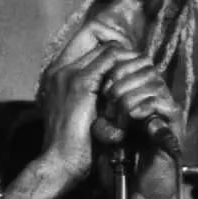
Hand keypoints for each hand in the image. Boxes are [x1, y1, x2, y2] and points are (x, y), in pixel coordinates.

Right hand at [35, 23, 152, 187]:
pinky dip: (125, 66)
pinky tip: (135, 80)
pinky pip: (109, 61)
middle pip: (95, 37)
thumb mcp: (81, 111)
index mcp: (56, 74)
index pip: (84, 38)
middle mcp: (59, 69)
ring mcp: (67, 74)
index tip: (124, 56)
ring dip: (126, 57)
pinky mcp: (79, 84)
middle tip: (138, 60)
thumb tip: (114, 82)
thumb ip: (91, 92)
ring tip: (140, 69)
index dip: (107, 41)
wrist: (59, 161)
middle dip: (121, 46)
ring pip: (105, 47)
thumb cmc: (73, 143)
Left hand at [95, 47, 184, 198]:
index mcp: (140, 93)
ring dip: (128, 97)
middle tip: (108, 107)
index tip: (99, 90)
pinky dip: (142, 107)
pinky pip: (160, 103)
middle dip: (119, 82)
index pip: (132, 61)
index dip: (114, 68)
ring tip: (118, 117)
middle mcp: (156, 97)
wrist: (136, 191)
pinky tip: (130, 120)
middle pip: (142, 66)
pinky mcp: (175, 124)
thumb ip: (103, 105)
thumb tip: (94, 80)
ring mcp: (167, 109)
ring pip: (151, 82)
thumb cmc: (119, 161)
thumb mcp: (104, 126)